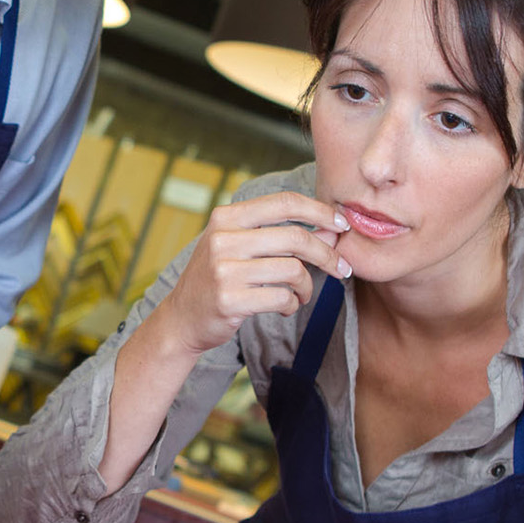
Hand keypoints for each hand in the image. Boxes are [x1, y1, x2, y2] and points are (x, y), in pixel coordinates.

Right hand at [151, 190, 348, 357]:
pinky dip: (292, 304)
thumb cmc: (217, 279)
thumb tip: (332, 230)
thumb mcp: (239, 247)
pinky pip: (282, 298)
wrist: (181, 319)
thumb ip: (280, 236)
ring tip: (302, 294)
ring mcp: (224, 270)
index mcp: (226, 218)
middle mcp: (222, 239)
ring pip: (293, 270)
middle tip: (341, 268)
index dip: (320, 211)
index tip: (342, 225)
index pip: (283, 203)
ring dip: (307, 286)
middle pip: (295, 237)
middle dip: (327, 254)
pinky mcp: (229, 300)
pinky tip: (286, 306)